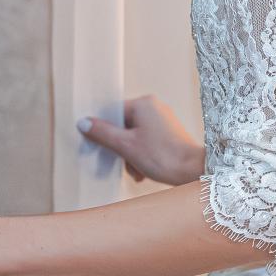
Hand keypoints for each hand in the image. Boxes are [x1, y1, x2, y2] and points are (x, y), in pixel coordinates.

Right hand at [78, 93, 204, 185]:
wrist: (193, 171)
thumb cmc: (162, 157)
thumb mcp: (125, 146)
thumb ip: (102, 133)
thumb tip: (83, 122)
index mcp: (144, 104)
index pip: (113, 114)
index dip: (105, 132)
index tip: (103, 147)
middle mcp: (155, 108)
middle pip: (124, 127)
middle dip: (121, 149)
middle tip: (125, 163)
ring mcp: (163, 120)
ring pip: (134, 137)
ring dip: (131, 156)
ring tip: (137, 171)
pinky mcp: (169, 134)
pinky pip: (147, 142)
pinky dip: (142, 156)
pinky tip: (144, 171)